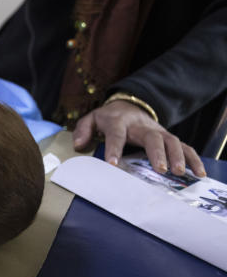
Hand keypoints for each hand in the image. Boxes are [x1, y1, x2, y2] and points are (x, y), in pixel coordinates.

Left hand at [73, 101, 205, 176]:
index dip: (114, 148)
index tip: (112, 164)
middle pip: (151, 137)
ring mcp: (157, 131)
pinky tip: (198, 172)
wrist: (129, 104)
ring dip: (177, 156)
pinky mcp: (168, 137)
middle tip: (160, 169)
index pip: (116, 134)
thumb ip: (83, 130)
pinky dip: (192, 158)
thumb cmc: (108, 118)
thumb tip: (78, 144)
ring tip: (179, 173)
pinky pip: (183, 146)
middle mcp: (141, 126)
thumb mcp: (91, 119)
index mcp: (119, 121)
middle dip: (157, 153)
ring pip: (171, 141)